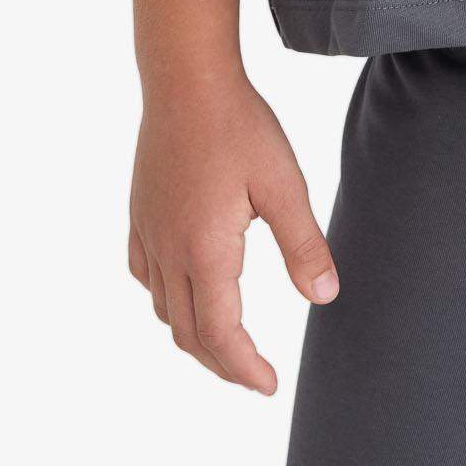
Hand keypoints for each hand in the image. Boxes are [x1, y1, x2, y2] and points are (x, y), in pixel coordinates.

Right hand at [127, 68, 338, 393]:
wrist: (186, 80)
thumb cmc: (239, 126)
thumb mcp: (284, 185)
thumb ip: (303, 245)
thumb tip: (324, 297)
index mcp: (207, 252)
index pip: (221, 336)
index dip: (244, 368)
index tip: (268, 385)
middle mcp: (170, 251)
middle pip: (188, 334)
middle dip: (222, 363)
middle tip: (254, 374)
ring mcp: (149, 232)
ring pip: (163, 308)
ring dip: (194, 334)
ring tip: (226, 339)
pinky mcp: (140, 213)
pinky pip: (146, 274)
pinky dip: (167, 297)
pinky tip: (187, 286)